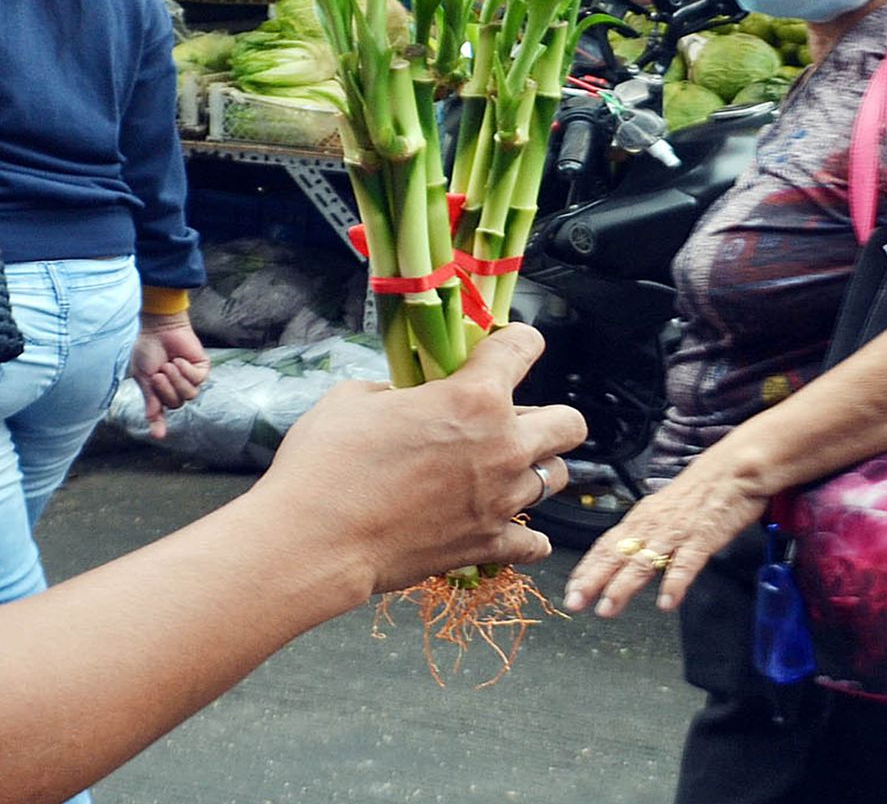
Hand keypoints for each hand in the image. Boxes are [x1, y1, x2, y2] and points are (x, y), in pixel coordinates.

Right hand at [131, 311, 210, 439]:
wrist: (158, 328)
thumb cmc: (147, 349)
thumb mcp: (144, 377)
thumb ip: (151, 400)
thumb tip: (152, 421)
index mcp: (160, 391)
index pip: (160, 413)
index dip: (159, 424)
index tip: (158, 436)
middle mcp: (176, 388)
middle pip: (176, 403)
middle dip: (166, 389)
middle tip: (159, 373)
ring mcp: (190, 379)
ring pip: (189, 394)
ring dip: (177, 379)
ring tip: (169, 364)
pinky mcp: (201, 369)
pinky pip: (197, 380)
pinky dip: (186, 370)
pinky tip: (179, 360)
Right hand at [253, 324, 585, 595]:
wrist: (317, 539)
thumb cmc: (326, 462)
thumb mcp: (354, 399)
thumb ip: (396, 392)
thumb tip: (407, 401)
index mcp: (472, 397)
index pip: (521, 348)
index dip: (521, 340)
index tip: (516, 345)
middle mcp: (502, 446)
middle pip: (569, 424)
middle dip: (551, 418)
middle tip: (519, 422)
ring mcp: (501, 500)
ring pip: (556, 479)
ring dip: (534, 470)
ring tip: (504, 473)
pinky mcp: (489, 545)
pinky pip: (534, 543)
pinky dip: (524, 537)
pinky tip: (502, 525)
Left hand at [563, 451, 768, 617]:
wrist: (732, 471)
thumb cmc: (700, 492)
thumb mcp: (662, 511)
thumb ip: (645, 535)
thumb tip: (624, 556)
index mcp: (641, 519)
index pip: (605, 546)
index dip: (586, 569)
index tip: (571, 590)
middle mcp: (652, 525)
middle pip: (616, 555)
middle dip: (592, 580)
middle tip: (574, 602)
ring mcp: (676, 532)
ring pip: (644, 561)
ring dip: (623, 586)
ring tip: (607, 607)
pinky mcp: (703, 536)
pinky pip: (686, 562)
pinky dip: (674, 582)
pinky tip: (666, 602)